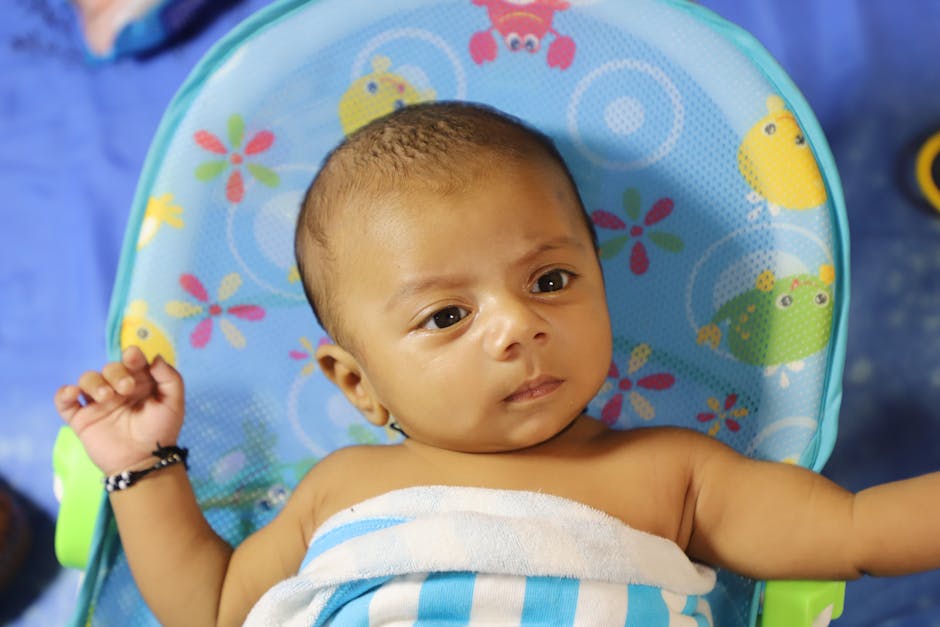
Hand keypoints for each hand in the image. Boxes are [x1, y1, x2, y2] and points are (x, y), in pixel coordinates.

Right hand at [54, 345, 184, 475]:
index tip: (133, 357)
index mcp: (140, 383)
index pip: (132, 361)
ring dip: (94, 382)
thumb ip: (170, 378)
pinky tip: (73, 394)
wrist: (143, 462)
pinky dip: (64, 394)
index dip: (132, 355)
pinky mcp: (81, 418)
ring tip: (106, 398)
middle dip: (116, 373)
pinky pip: (64, 401)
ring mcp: (98, 403)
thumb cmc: (160, 432)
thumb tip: (155, 358)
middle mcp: (118, 389)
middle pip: (110, 368)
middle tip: (126, 389)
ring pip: (88, 379)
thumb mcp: (173, 404)